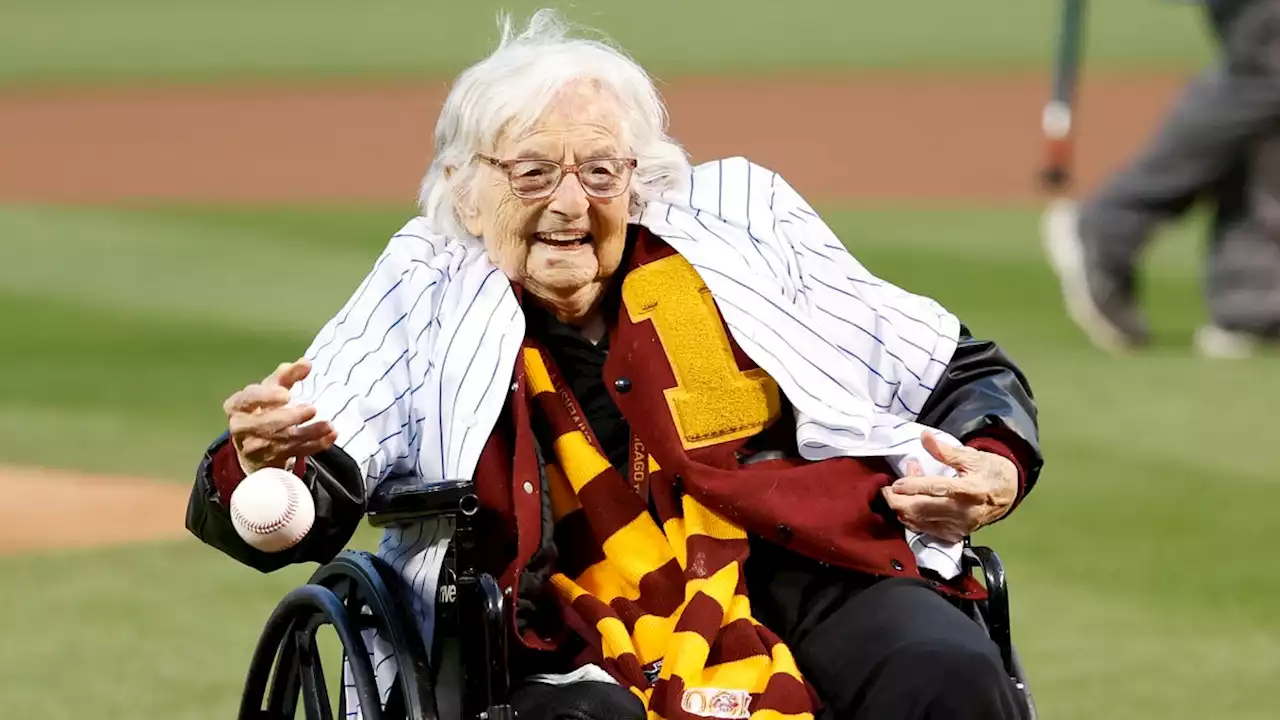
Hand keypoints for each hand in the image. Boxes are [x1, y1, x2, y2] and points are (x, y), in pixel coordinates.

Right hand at [223, 359, 337, 474]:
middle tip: (311, 409)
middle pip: (265, 424)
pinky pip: (295, 453)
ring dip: (308, 433)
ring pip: (282, 441)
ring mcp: (255, 448)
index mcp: (237, 405)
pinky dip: (315, 445)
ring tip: (328, 425)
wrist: (254, 443)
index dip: (267, 397)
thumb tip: (305, 363)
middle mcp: (241, 427)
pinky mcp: (270, 461)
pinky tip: (330, 436)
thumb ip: (287, 375)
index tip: (287, 394)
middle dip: (290, 418)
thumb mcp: (271, 388)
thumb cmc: (263, 408)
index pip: (248, 399)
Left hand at [881, 431, 1017, 542]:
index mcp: (970, 490)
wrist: (1008, 494)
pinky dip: (912, 518)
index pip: (935, 489)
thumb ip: (945, 451)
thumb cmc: (989, 471)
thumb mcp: (971, 456)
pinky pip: (925, 530)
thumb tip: (924, 436)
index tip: (894, 483)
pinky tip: (909, 505)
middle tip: (886, 489)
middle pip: (922, 510)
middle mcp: (964, 512)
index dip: (912, 486)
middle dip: (898, 501)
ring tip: (898, 493)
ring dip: (903, 508)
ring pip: (920, 522)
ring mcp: (960, 527)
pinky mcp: (955, 535)